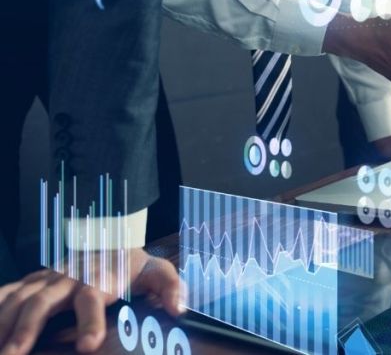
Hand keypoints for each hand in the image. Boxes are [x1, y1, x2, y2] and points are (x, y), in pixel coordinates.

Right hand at [0, 249, 182, 354]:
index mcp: (98, 277)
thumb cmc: (132, 265)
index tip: (87, 346)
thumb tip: (179, 309)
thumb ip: (169, 287)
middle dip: (27, 329)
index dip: (89, 321)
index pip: (92, 298)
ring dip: (3, 323)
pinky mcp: (33, 282)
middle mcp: (67, 278)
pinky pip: (7, 293)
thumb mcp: (156, 272)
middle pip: (42, 301)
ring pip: (18, 299)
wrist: (111, 239)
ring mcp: (46, 279)